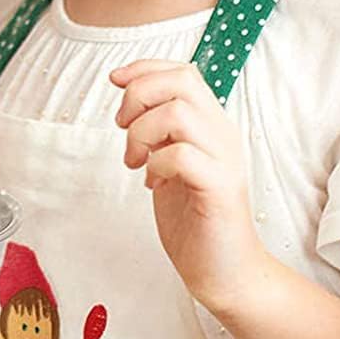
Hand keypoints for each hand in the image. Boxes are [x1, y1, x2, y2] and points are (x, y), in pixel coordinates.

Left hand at [111, 59, 265, 311]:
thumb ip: (157, 132)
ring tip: (136, 161)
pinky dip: (156, 164)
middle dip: (139, 95)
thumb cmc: (194, 219)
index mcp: (210, 125)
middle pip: (182, 82)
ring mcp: (224, 160)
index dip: (145, 68)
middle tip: (123, 127)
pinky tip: (153, 183)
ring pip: (179, 114)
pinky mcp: (219, 188)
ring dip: (142, 133)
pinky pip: (181, 155)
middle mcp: (222, 135)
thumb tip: (130, 98)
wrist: (223, 270)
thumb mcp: (168, 163)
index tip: (115, 80)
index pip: (183, 73)